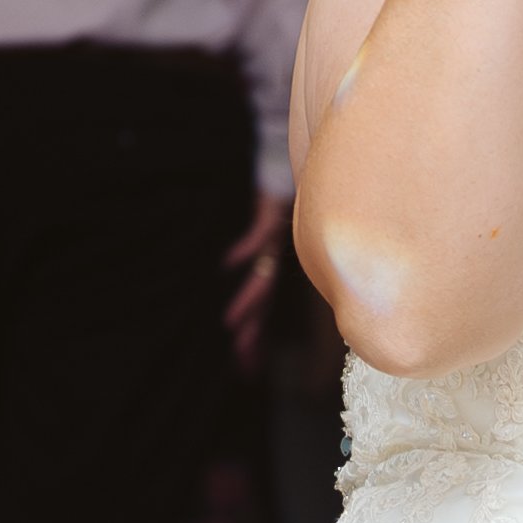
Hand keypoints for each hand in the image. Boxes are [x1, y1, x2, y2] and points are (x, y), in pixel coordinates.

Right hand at [223, 190, 292, 370]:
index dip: (256, 337)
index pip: (264, 309)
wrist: (293, 155)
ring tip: (233, 325)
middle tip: (244, 363)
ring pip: (264, 276)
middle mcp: (278, 256)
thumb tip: (230, 267)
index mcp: (275, 262)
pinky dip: (245, 248)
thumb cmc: (279, 189)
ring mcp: (277, 237)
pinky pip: (260, 234)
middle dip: (254, 334)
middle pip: (265, 303)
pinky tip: (228, 263)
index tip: (246, 367)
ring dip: (248, 301)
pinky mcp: (272, 212)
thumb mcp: (268, 223)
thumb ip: (254, 246)